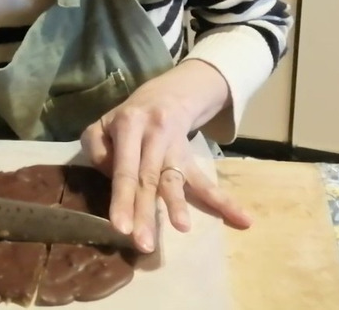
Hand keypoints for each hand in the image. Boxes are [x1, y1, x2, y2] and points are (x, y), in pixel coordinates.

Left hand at [80, 60, 251, 252]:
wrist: (168, 94)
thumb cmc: (128, 119)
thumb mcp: (103, 123)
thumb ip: (96, 147)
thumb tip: (111, 177)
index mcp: (129, 126)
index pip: (125, 168)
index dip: (123, 198)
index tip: (121, 228)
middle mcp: (154, 136)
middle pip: (150, 179)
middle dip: (147, 213)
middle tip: (145, 244)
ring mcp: (176, 148)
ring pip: (176, 179)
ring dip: (179, 205)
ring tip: (183, 228)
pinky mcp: (191, 159)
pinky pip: (206, 182)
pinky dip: (224, 202)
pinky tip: (242, 220)